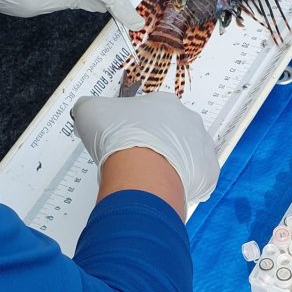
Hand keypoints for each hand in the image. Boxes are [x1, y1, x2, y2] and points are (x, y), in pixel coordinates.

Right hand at [71, 92, 220, 206]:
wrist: (141, 173)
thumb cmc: (122, 141)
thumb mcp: (90, 111)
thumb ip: (89, 106)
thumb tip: (85, 107)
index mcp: (164, 103)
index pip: (151, 111)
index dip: (135, 125)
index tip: (125, 136)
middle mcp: (187, 121)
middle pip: (172, 131)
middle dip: (156, 144)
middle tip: (137, 158)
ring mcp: (200, 146)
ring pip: (187, 154)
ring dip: (171, 163)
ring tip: (149, 176)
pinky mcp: (206, 172)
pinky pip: (196, 178)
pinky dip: (182, 184)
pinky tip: (164, 188)